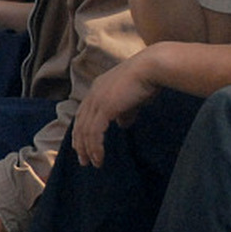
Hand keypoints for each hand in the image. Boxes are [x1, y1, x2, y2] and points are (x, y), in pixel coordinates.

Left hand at [69, 52, 157, 166]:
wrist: (151, 68)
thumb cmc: (146, 79)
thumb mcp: (132, 99)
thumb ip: (124, 112)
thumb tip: (122, 124)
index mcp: (97, 88)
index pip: (83, 113)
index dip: (81, 130)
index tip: (83, 145)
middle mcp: (93, 94)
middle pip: (80, 123)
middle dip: (80, 143)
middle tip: (83, 159)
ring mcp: (97, 101)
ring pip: (85, 131)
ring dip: (87, 149)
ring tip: (92, 163)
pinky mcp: (104, 108)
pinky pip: (94, 133)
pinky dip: (95, 148)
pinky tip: (99, 158)